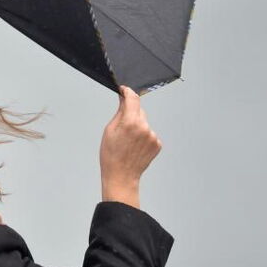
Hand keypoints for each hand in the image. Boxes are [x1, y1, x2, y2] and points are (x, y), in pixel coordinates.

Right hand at [99, 86, 161, 208]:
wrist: (121, 176)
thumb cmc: (111, 155)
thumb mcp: (109, 130)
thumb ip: (119, 112)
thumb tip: (124, 99)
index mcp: (130, 122)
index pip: (133, 98)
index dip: (128, 92)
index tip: (124, 90)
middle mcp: (144, 127)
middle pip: (139, 111)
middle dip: (131, 114)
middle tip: (122, 128)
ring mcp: (153, 136)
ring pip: (145, 123)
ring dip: (138, 127)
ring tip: (128, 142)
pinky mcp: (157, 144)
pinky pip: (149, 133)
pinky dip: (143, 136)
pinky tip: (135, 147)